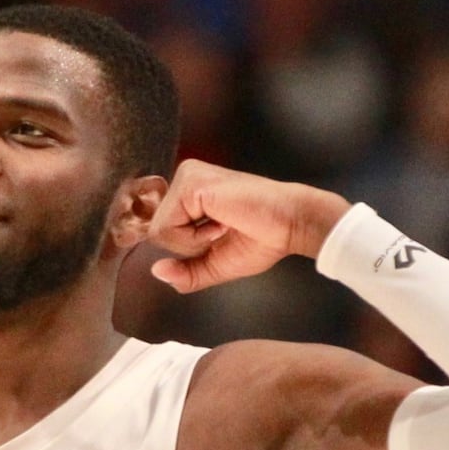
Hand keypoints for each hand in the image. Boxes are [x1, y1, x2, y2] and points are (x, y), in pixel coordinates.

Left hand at [146, 159, 349, 292]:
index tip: (219, 236)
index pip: (161, 230)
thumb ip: (186, 272)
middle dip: (190, 246)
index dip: (184, 247)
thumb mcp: (215, 263)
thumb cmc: (262, 238)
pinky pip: (167, 229)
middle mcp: (185, 177)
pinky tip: (223, 221)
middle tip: (224, 230)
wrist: (292, 223)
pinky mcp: (190, 183)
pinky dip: (194, 238)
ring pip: (159, 231)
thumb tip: (156, 272)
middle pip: (156, 232)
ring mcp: (186, 176)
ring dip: (193, 242)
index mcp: (190, 191)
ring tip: (225, 224)